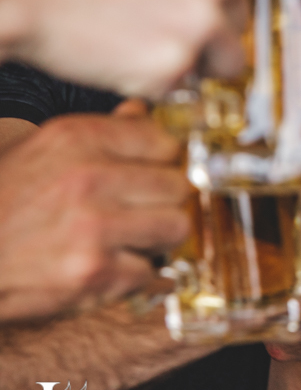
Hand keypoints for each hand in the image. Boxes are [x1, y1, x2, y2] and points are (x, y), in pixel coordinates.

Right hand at [0, 0, 249, 96]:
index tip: (203, 0)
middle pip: (245, 17)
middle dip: (212, 26)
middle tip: (159, 21)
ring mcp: (204, 19)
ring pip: (230, 58)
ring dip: (197, 59)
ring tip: (143, 39)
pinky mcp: (176, 62)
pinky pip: (188, 84)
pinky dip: (161, 80)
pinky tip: (124, 53)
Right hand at [0, 107, 189, 321]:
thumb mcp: (35, 150)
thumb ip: (96, 132)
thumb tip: (141, 114)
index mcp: (74, 139)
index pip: (163, 141)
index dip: (162, 160)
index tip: (155, 170)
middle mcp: (89, 179)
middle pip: (177, 185)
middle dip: (164, 200)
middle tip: (142, 209)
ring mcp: (94, 228)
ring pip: (175, 227)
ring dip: (157, 237)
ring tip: (129, 238)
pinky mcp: (95, 273)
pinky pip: (150, 271)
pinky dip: (132, 275)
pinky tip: (106, 266)